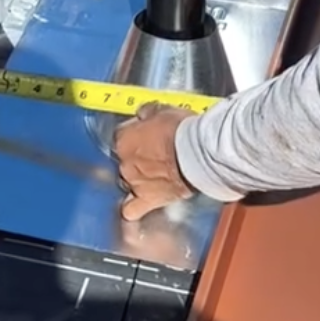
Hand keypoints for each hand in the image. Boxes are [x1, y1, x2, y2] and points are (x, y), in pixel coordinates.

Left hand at [112, 102, 195, 221]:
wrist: (198, 154)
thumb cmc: (182, 131)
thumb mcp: (163, 111)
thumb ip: (148, 113)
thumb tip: (143, 114)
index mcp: (123, 139)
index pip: (121, 136)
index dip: (135, 135)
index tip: (146, 135)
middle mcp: (124, 162)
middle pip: (123, 161)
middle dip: (136, 159)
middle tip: (156, 156)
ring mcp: (134, 183)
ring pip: (126, 183)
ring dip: (137, 180)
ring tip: (155, 178)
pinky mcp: (147, 200)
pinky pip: (132, 210)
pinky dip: (133, 209)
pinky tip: (138, 207)